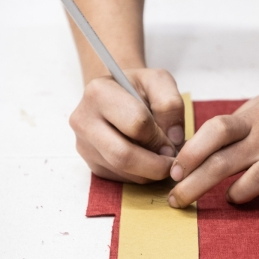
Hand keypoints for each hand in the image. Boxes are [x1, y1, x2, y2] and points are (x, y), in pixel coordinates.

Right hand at [70, 68, 184, 182]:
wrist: (116, 94)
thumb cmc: (138, 87)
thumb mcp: (159, 81)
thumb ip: (171, 104)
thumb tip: (174, 139)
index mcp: (99, 93)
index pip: (136, 124)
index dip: (160, 137)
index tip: (173, 140)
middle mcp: (84, 120)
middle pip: (123, 155)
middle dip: (155, 165)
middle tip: (172, 161)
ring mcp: (84, 144)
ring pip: (123, 170)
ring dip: (150, 171)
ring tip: (162, 157)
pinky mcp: (90, 162)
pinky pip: (120, 177)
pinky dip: (141, 174)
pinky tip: (148, 160)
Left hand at [168, 64, 258, 207]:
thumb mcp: (258, 107)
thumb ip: (231, 130)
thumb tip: (194, 154)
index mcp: (251, 120)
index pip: (213, 133)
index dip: (190, 154)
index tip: (173, 172)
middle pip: (223, 162)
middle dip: (193, 185)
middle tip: (176, 201)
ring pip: (257, 178)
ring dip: (238, 193)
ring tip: (231, 198)